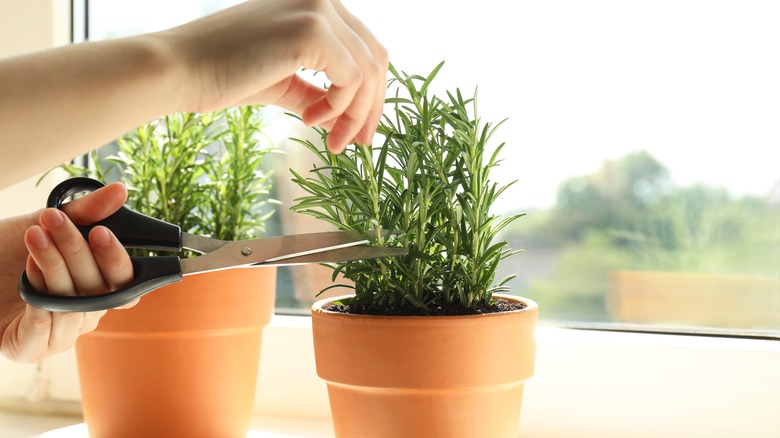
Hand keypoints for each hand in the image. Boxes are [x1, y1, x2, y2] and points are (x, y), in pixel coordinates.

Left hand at [0, 182, 133, 362]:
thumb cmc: (1, 252)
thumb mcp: (43, 224)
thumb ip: (84, 212)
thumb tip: (120, 191)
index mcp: (95, 288)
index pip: (125, 282)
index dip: (117, 260)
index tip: (101, 231)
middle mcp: (83, 314)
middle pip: (100, 290)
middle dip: (76, 251)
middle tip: (53, 220)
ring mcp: (60, 335)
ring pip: (74, 306)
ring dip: (54, 268)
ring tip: (34, 236)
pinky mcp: (31, 349)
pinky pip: (47, 328)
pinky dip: (39, 297)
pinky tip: (27, 270)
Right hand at [163, 0, 388, 152]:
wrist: (180, 69)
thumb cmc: (222, 74)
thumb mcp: (284, 81)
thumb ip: (318, 91)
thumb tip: (350, 118)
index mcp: (316, 4)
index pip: (365, 48)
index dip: (370, 93)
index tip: (360, 131)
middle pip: (376, 57)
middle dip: (370, 107)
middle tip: (358, 143)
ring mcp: (318, 9)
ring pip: (369, 71)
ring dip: (354, 114)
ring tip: (332, 140)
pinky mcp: (312, 30)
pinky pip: (352, 79)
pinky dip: (338, 108)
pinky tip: (308, 121)